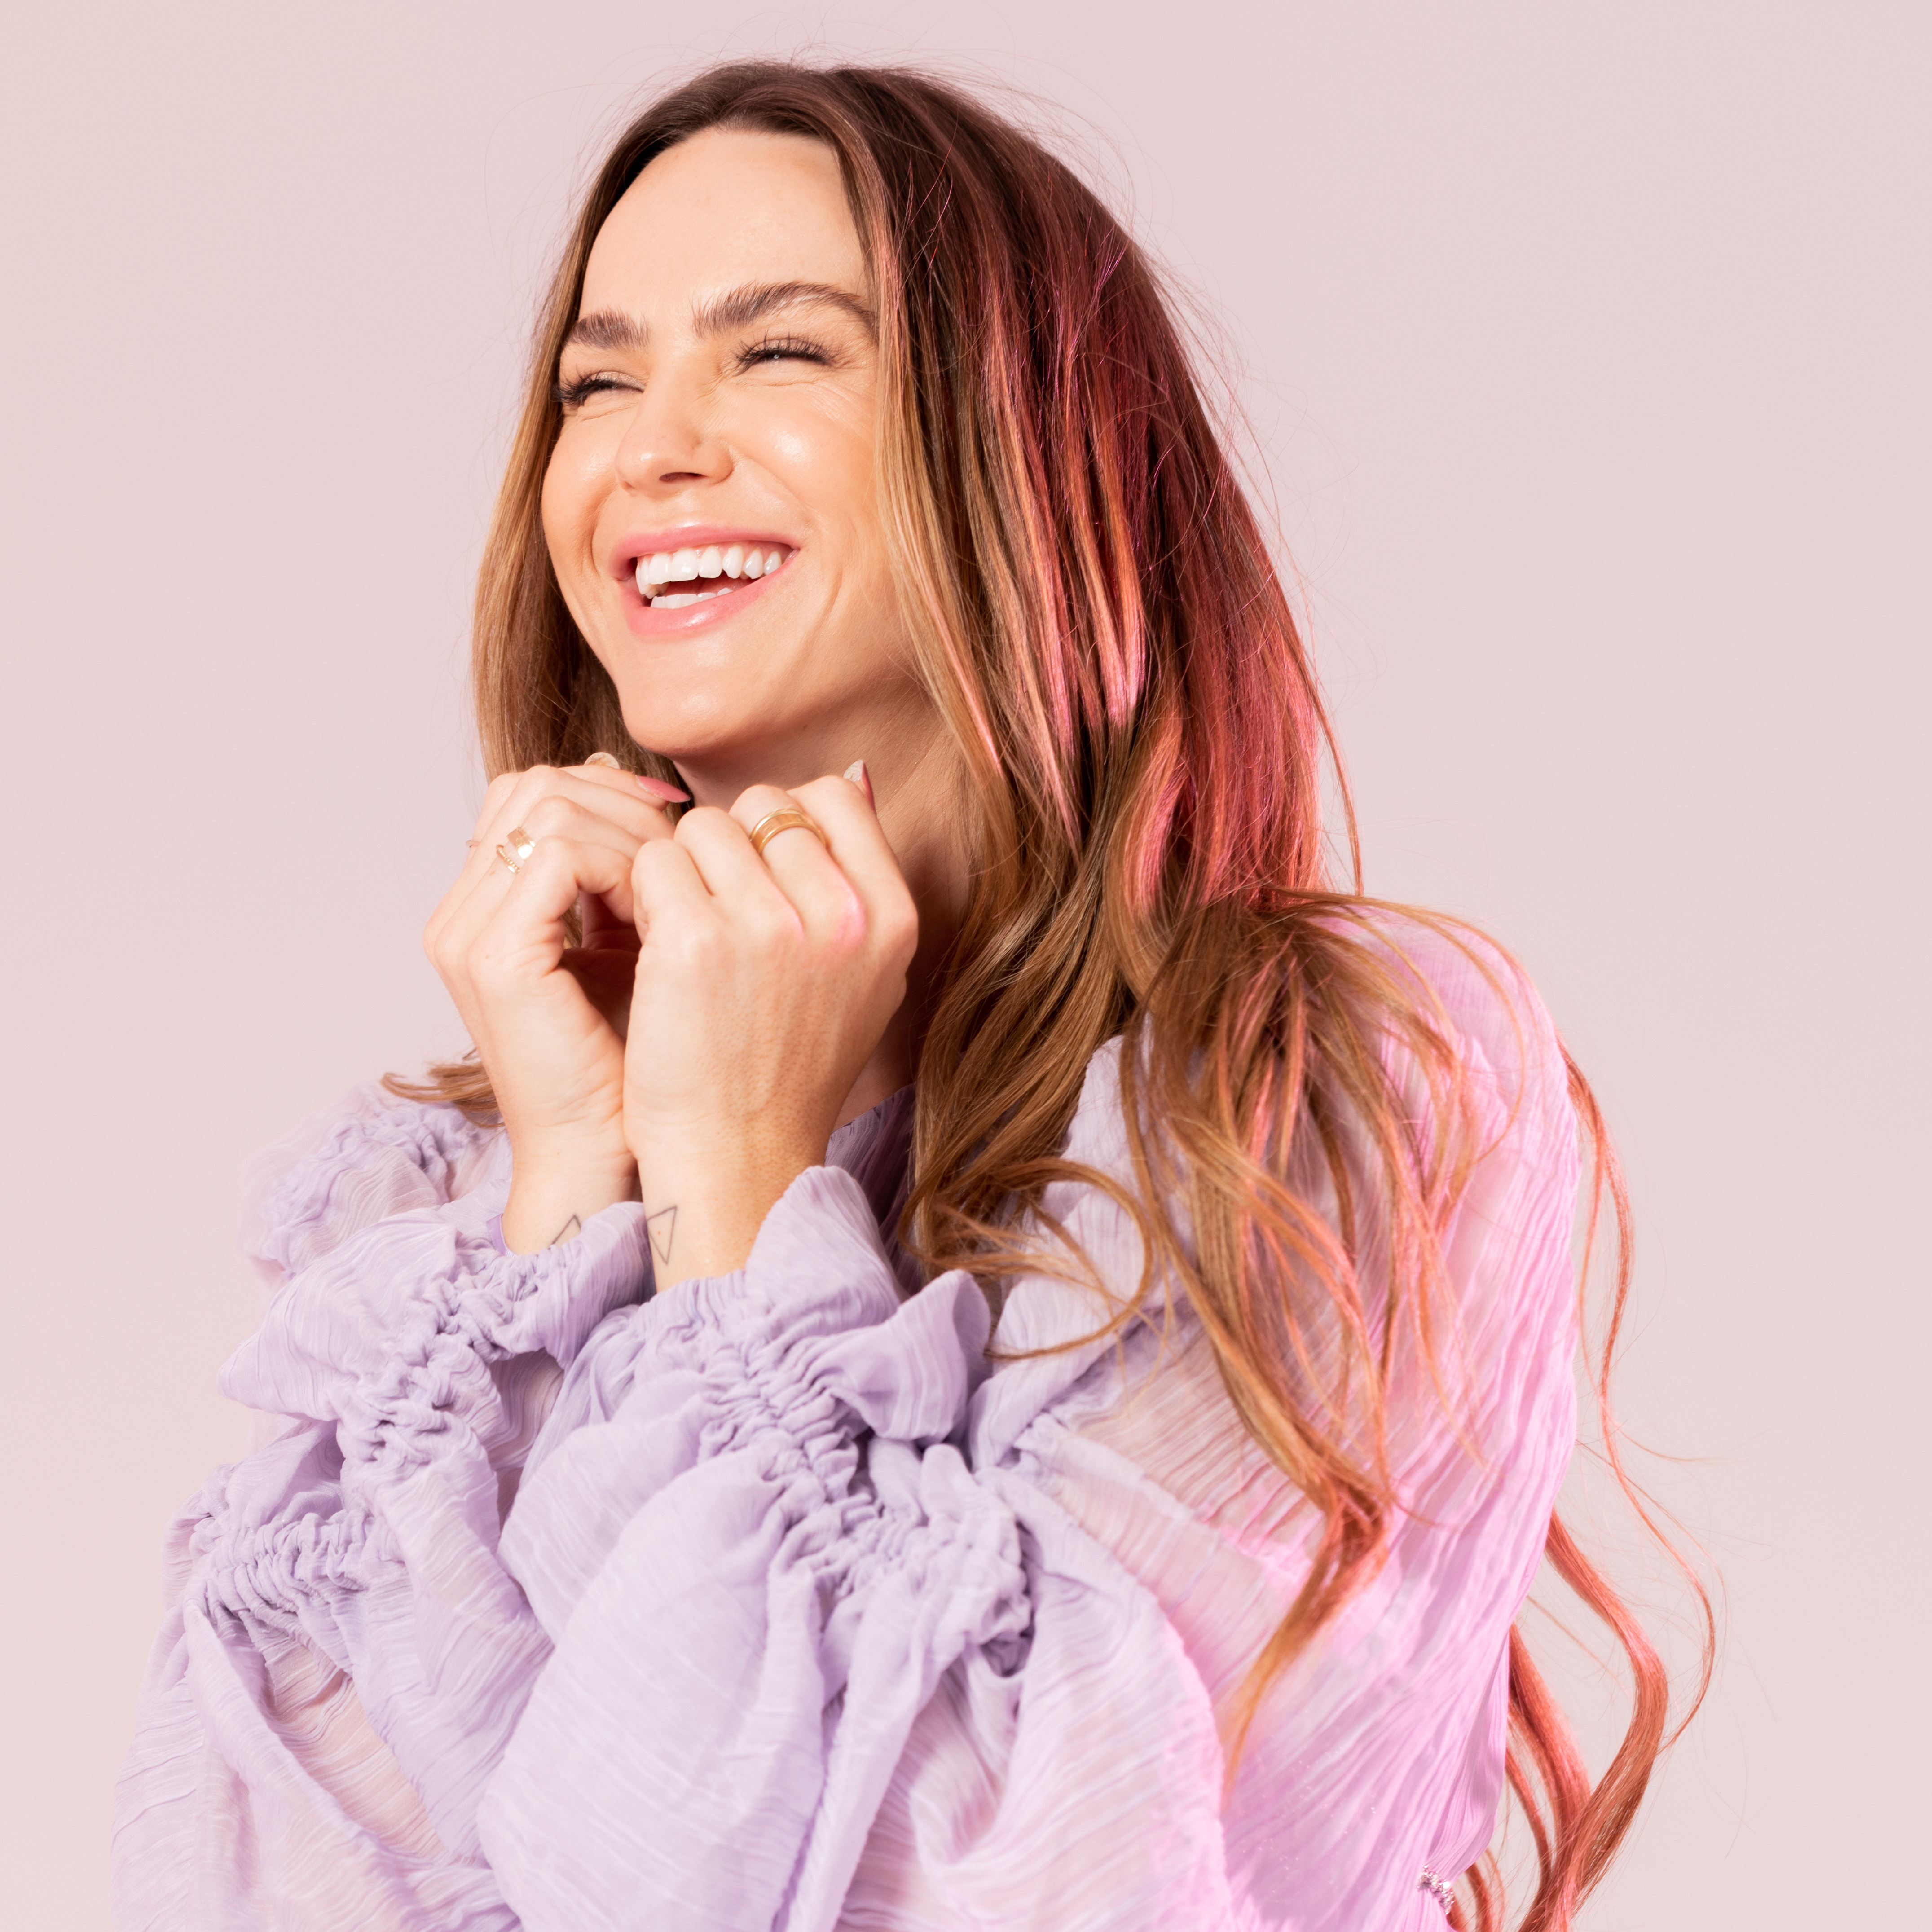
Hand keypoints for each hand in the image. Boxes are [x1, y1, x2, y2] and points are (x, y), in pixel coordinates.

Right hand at [424, 759, 683, 1249]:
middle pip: (535, 786)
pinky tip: (661, 908)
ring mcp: (466, 935)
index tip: (675, 828)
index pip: (531, 793)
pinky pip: (561, 855)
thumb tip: (653, 800)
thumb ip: (622, 877)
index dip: (606, 790)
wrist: (605, 1157)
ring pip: (549, 807)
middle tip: (683, 847)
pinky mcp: (495, 958)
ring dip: (629, 832)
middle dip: (621, 801)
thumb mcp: (630, 946)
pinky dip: (623, 865)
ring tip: (675, 883)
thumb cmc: (634, 1064)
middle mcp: (458, 916)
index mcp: (479, 910)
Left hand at [623, 769, 917, 1284]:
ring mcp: (770, 926)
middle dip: (729, 846)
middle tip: (716, 912)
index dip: (784, 823)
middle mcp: (842, 916)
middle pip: (764, 805)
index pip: (833, 796)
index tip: (760, 873)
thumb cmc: (789, 1069)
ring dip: (681, 869)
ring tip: (685, 934)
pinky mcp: (695, 941)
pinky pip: (654, 863)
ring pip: (701, 828)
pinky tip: (651, 947)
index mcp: (890, 919)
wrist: (738, 1156)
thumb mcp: (863, 977)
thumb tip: (850, 774)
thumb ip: (861, 882)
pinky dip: (642, 897)